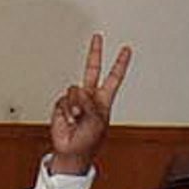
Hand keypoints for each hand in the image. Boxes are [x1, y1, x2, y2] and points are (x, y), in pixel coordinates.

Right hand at [46, 35, 128, 176]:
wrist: (72, 151)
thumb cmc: (89, 140)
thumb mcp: (97, 120)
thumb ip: (89, 102)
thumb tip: (78, 91)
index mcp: (103, 100)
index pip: (114, 77)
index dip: (120, 64)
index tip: (126, 50)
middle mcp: (90, 96)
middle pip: (92, 69)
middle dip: (94, 53)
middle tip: (97, 37)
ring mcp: (76, 100)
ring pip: (75, 90)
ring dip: (76, 106)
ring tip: (78, 119)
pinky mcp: (62, 105)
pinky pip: (64, 100)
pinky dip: (67, 111)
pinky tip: (69, 121)